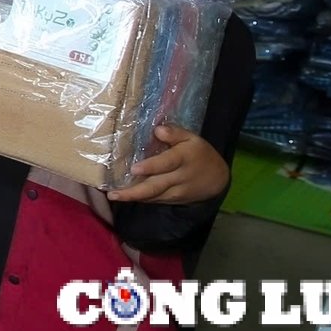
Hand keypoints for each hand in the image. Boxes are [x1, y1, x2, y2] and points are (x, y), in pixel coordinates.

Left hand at [110, 126, 230, 204]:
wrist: (217, 178)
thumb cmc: (200, 153)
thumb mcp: (192, 138)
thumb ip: (175, 133)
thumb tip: (157, 130)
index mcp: (183, 158)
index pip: (166, 163)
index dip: (151, 167)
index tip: (134, 168)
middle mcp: (178, 178)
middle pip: (155, 186)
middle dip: (134, 192)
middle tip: (113, 194)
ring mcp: (176, 192)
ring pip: (153, 196)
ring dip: (133, 197)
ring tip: (113, 196)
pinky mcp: (173, 200)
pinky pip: (155, 200)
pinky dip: (140, 199)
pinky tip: (125, 197)